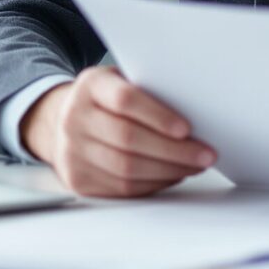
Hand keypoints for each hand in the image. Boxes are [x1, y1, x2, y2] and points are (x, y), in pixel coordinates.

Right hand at [22, 66, 215, 197]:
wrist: (63, 123)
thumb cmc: (106, 100)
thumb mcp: (120, 80)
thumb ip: (149, 89)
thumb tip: (196, 109)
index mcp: (90, 86)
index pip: (124, 100)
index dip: (158, 115)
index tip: (187, 128)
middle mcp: (75, 118)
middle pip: (128, 139)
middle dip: (174, 150)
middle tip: (205, 154)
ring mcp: (73, 152)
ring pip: (127, 169)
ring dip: (168, 170)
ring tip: (195, 166)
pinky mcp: (79, 180)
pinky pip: (123, 188)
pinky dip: (154, 183)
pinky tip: (173, 175)